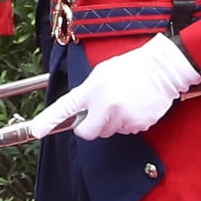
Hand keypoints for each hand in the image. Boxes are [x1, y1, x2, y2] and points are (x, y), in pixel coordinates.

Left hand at [31, 35, 200, 140]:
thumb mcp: (100, 75)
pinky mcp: (139, 125)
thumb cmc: (130, 68)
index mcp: (93, 90)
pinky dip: (128, 122)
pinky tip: (135, 105)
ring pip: (108, 132)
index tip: (37, 131)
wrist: (163, 69)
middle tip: (98, 112)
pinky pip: (126, 130)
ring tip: (123, 101)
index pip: (65, 108)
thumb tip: (79, 110)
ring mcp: (123, 118)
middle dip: (89, 127)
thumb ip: (87, 93)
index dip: (48, 121)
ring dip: (111, 122)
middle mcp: (105, 106)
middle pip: (88, 133)